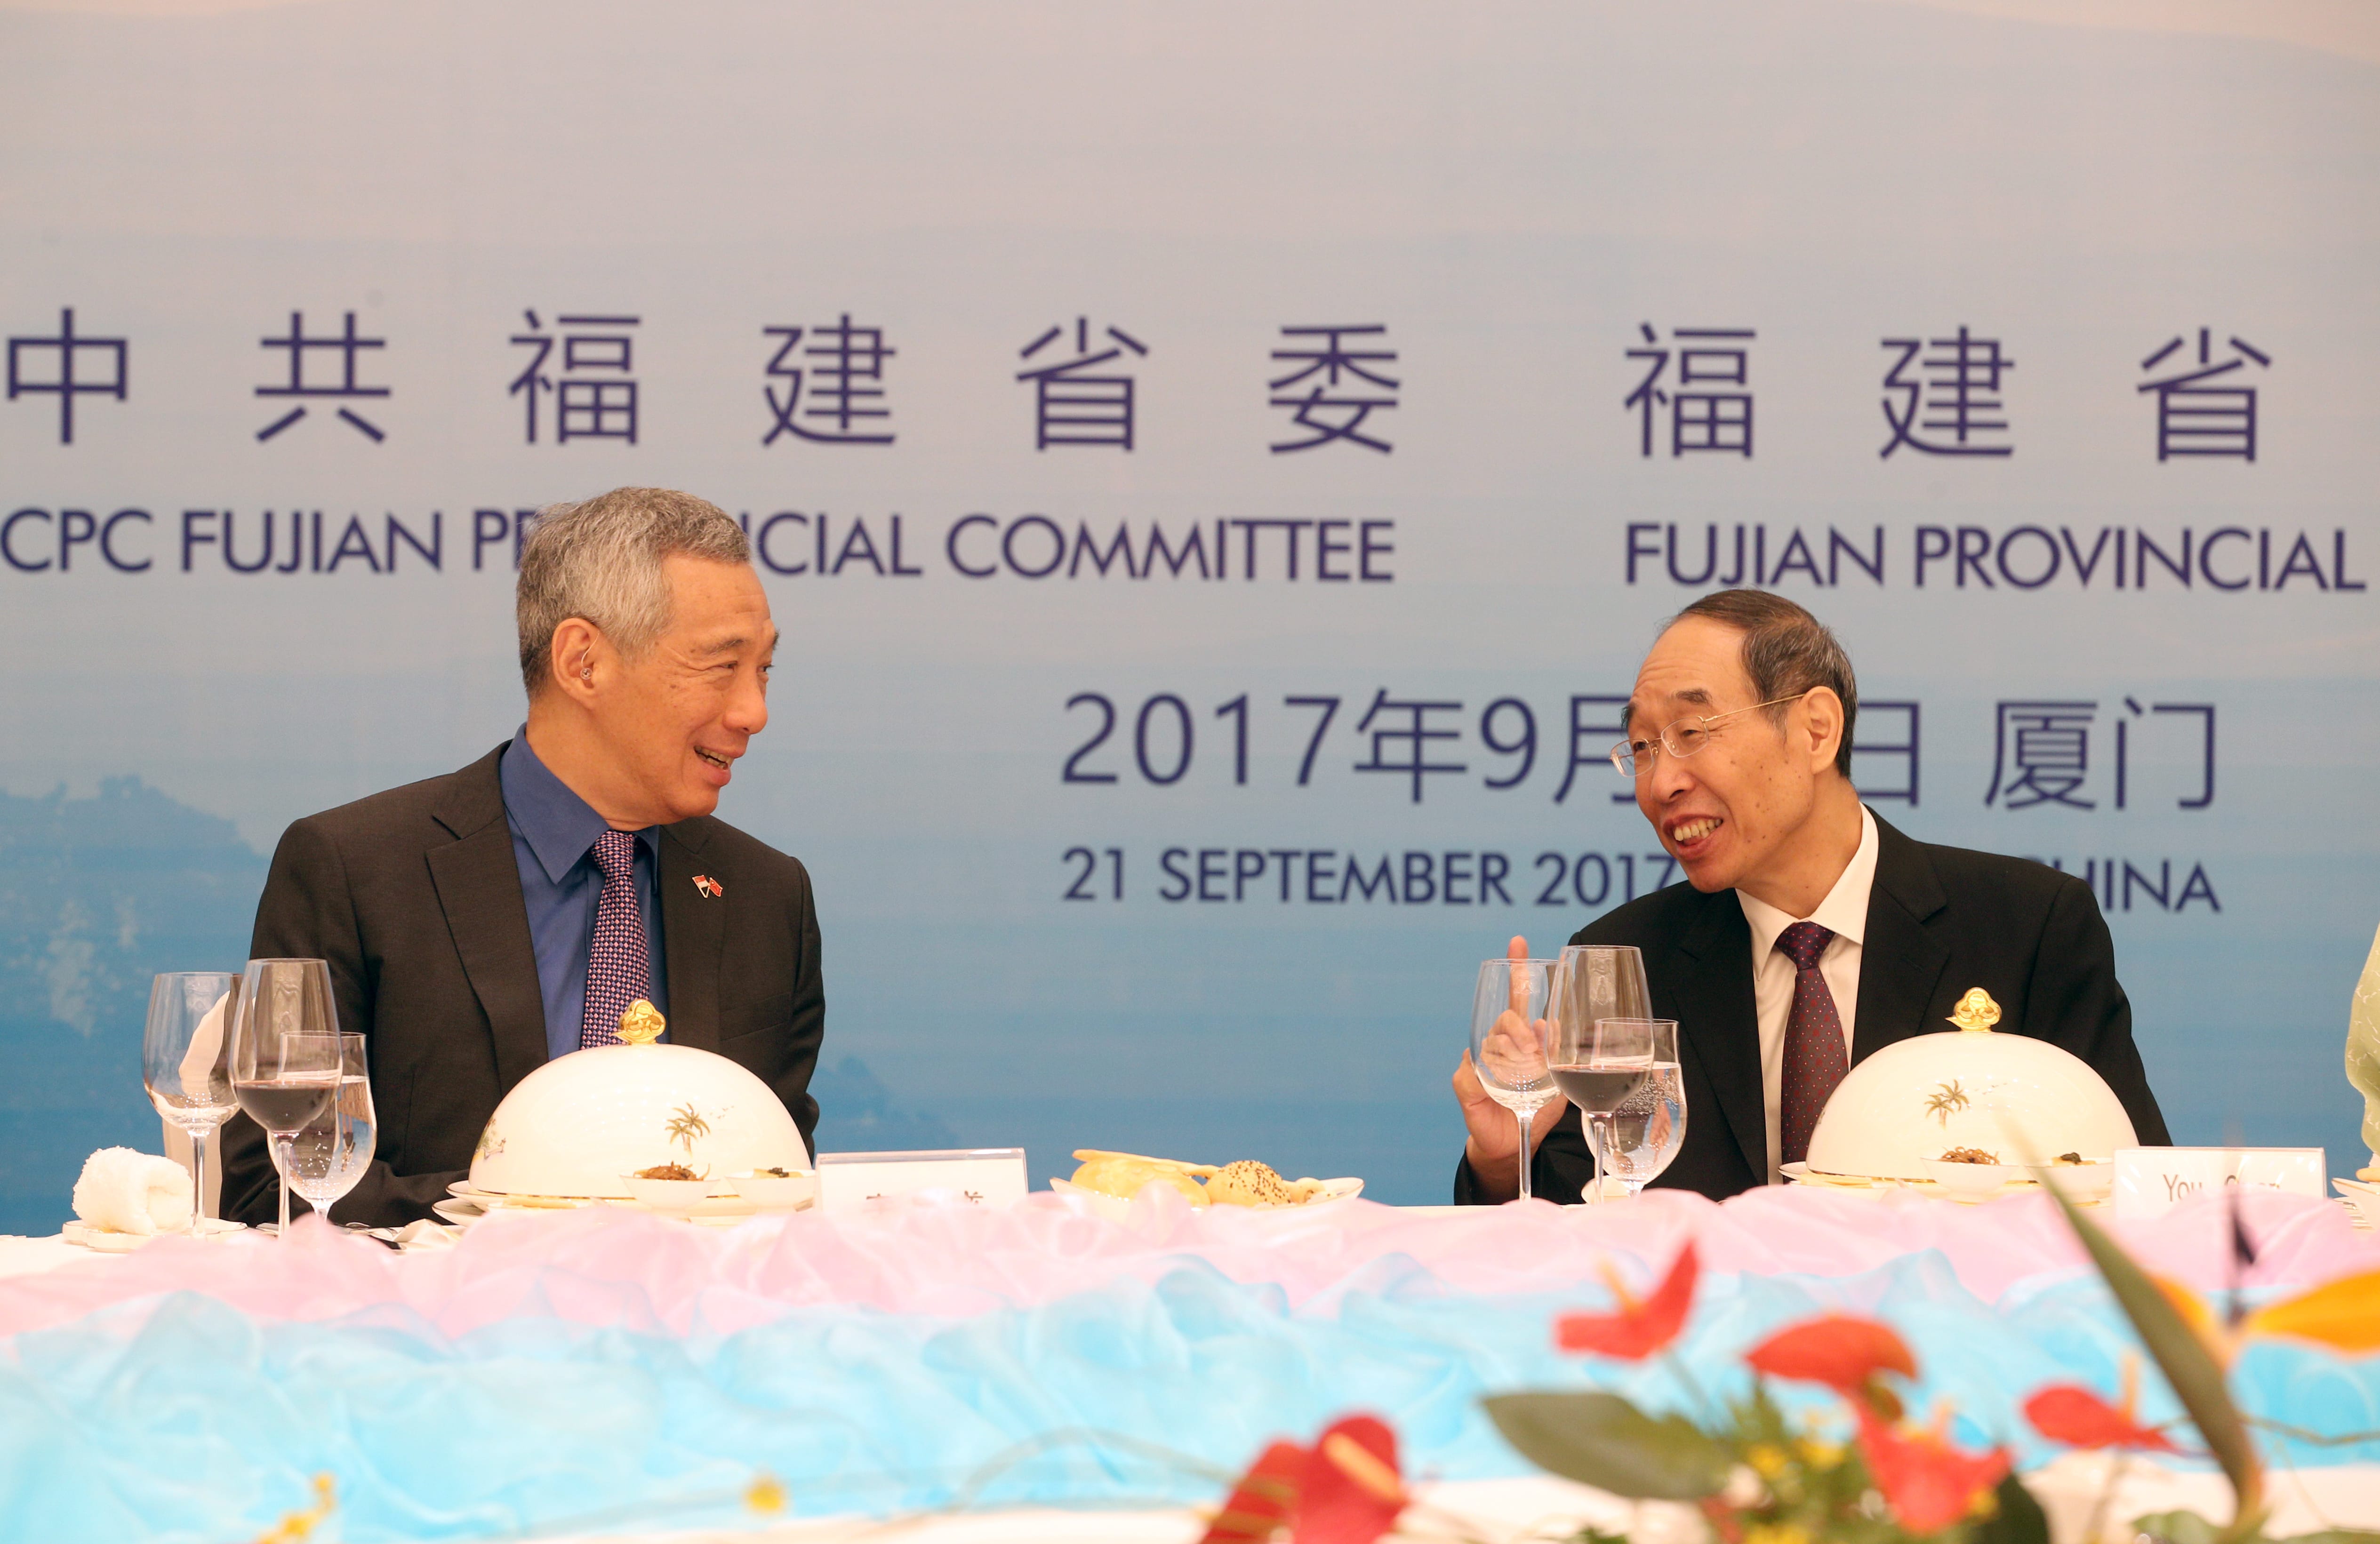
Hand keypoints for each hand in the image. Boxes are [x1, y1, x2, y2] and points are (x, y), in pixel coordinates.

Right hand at [1452, 935, 1568, 1201]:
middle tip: (1531, 1051)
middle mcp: (1496, 1043)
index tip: (1519, 942)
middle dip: (1520, 1030)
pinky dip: (1485, 1080)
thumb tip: (1550, 1025)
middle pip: (1505, 1018)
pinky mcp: (1465, 1082)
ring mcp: (1479, 1061)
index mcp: (1519, 1038)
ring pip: (1491, 1043)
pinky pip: (1472, 1071)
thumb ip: (1555, 1054)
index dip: (1517, 970)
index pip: (1517, 997)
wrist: (1513, 1143)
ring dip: (1509, 1060)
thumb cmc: (1535, 1108)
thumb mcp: (1556, 1081)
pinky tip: (1493, 1091)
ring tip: (1520, 1080)